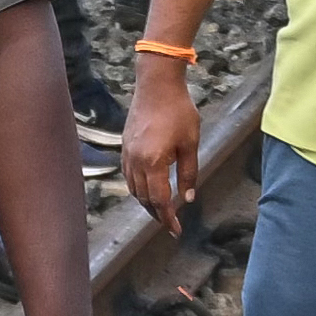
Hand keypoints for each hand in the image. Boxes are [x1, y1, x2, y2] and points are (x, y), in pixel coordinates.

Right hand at [121, 52, 201, 227]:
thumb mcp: (191, 143)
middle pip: (144, 198)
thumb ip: (189, 173)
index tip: (176, 231)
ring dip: (146, 202)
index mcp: (154, 162)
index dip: (168, 218)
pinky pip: (128, 176)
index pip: (160, 200)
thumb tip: (187, 198)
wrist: (156, 84)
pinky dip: (138, 188)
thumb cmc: (178, 111)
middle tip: (170, 224)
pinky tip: (148, 189)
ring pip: (134, 189)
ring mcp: (127, 154)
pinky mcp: (124, 147)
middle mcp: (136, 161)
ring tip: (160, 209)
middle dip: (157, 213)